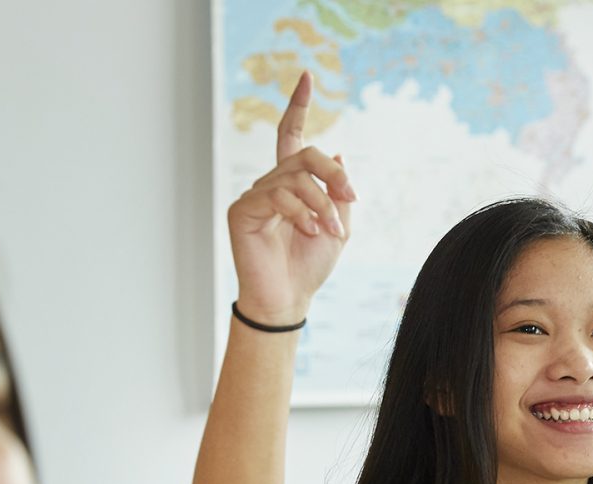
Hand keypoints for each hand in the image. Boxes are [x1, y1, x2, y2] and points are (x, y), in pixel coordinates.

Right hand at [226, 71, 357, 326]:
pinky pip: (276, 197)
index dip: (298, 106)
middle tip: (351, 196)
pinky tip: (308, 230)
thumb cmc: (310, 266)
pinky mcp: (242, 210)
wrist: (289, 299)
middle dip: (332, 174)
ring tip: (330, 230)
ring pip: (295, 179)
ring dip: (321, 203)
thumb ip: (339, 192)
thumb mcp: (339, 226)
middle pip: (304, 155)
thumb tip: (338, 155)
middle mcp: (271, 184)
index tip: (306, 76)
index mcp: (293, 184)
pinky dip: (299, 212)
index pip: (292, 136)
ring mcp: (254, 195)